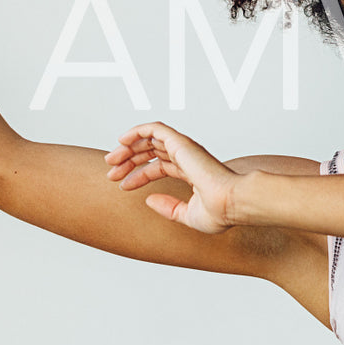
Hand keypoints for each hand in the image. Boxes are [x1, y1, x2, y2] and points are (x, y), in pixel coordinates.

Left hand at [104, 121, 240, 233]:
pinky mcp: (181, 143)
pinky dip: (137, 131)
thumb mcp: (188, 216)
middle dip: (130, 160)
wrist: (232, 202)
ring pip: (150, 139)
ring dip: (129, 147)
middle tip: (111, 172)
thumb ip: (169, 209)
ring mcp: (185, 149)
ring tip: (111, 160)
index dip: (139, 176)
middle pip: (152, 152)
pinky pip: (155, 129)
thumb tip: (149, 200)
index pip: (160, 167)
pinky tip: (122, 141)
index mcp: (192, 173)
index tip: (123, 187)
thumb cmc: (219, 212)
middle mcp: (188, 158)